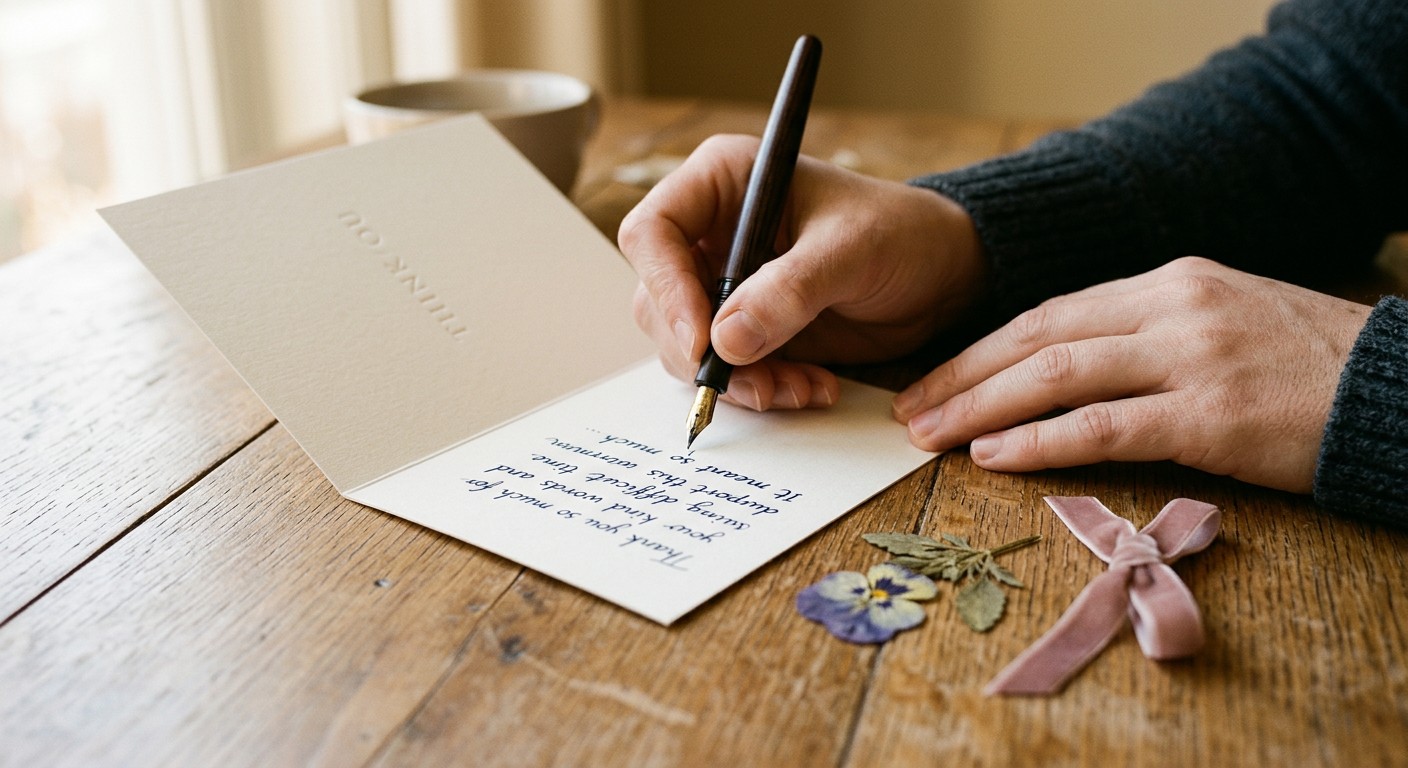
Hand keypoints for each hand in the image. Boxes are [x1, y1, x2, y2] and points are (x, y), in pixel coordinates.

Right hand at [618, 134, 984, 411]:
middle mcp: (710, 233)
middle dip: (703, 352)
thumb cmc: (900, 234)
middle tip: (756, 383)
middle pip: (658, 300)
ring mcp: (724, 285)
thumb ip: (788, 292)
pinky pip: (725, 370)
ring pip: (686, 345)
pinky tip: (810, 389)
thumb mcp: (850, 252)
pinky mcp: (745, 330)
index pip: (652, 233)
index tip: (702, 342)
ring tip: (801, 389)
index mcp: (723, 183)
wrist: (940, 275)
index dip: (666, 289)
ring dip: (737, 380)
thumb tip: (725, 341)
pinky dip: (760, 389)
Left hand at [892, 257, 1371, 491]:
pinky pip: (1102, 426)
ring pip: (1058, 373)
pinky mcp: (1211, 412)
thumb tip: (1064, 367)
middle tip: (908, 407)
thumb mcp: (1222, 322)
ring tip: (930, 434)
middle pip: (1038, 334)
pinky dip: (1039, 441)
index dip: (984, 348)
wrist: (1399, 391)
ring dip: (981, 406)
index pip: (1051, 311)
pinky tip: (994, 457)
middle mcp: (1172, 305)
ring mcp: (1192, 355)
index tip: (937, 377)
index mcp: (1170, 280)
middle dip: (963, 373)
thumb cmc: (1307, 367)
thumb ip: (1147, 334)